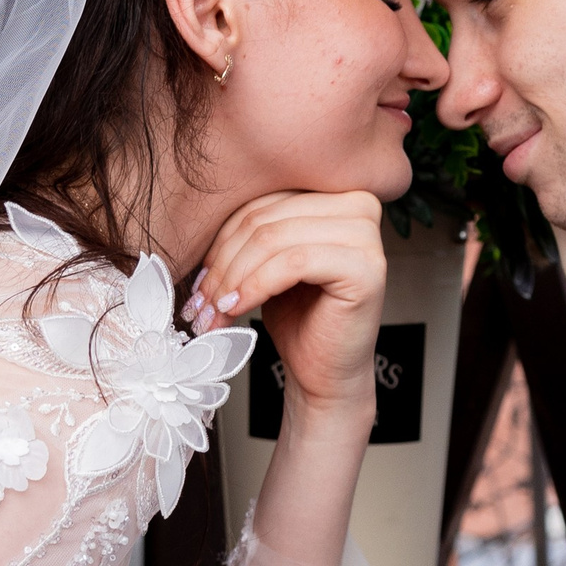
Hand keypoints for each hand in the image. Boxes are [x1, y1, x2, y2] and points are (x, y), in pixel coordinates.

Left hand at [188, 190, 386, 426]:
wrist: (325, 372)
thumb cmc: (300, 318)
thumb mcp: (269, 261)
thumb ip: (253, 228)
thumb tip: (198, 218)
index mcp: (337, 193)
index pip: (265, 199)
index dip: (223, 237)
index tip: (200, 275)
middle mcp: (359, 205)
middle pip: (267, 219)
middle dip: (225, 263)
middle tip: (200, 300)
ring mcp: (367, 235)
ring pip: (276, 240)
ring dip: (234, 278)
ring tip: (215, 309)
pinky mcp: (365, 268)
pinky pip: (294, 263)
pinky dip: (257, 286)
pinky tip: (238, 307)